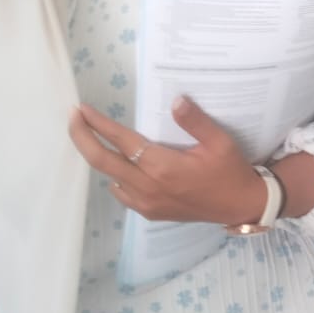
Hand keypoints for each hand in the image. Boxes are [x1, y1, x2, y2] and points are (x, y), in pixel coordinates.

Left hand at [69, 96, 263, 225]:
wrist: (240, 205)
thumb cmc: (231, 171)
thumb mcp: (220, 142)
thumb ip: (196, 121)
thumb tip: (176, 100)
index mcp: (163, 166)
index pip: (122, 141)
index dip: (99, 124)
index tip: (82, 109)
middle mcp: (148, 186)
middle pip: (102, 161)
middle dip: (82, 137)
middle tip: (73, 118)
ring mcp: (146, 202)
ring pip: (109, 176)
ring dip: (97, 155)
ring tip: (91, 136)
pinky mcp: (150, 212)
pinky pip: (122, 192)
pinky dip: (114, 176)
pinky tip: (119, 165)